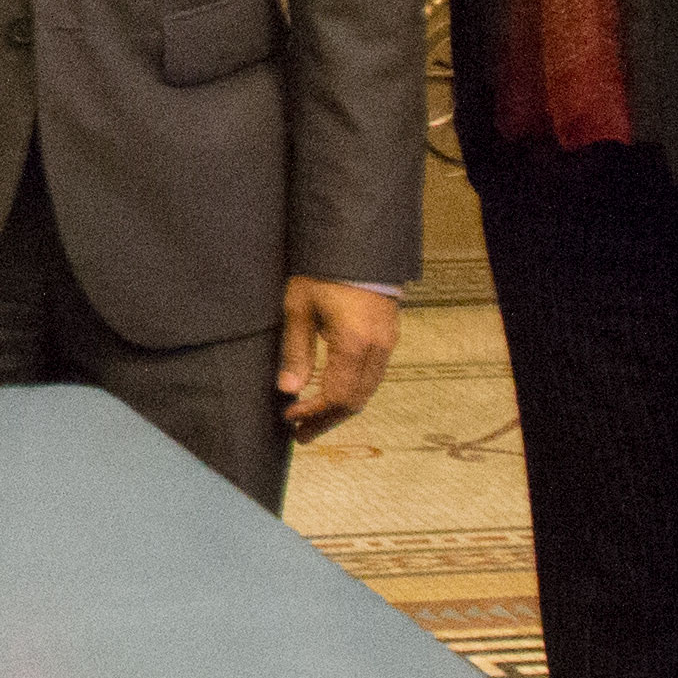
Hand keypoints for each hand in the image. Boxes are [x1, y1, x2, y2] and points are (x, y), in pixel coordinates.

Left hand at [277, 274, 398, 439]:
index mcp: (355, 344)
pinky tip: (331, 393)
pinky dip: (351, 391)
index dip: (313, 413)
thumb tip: (288, 391)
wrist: (356, 244)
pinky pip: (372, 375)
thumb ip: (295, 352)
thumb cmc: (322, 272)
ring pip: (367, 390)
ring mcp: (388, 342)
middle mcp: (378, 348)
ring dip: (339, 408)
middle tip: (300, 434)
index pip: (337, 397)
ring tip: (312, 419)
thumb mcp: (299, 308)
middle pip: (355, 401)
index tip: (289, 419)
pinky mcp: (388, 335)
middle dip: (327, 420)